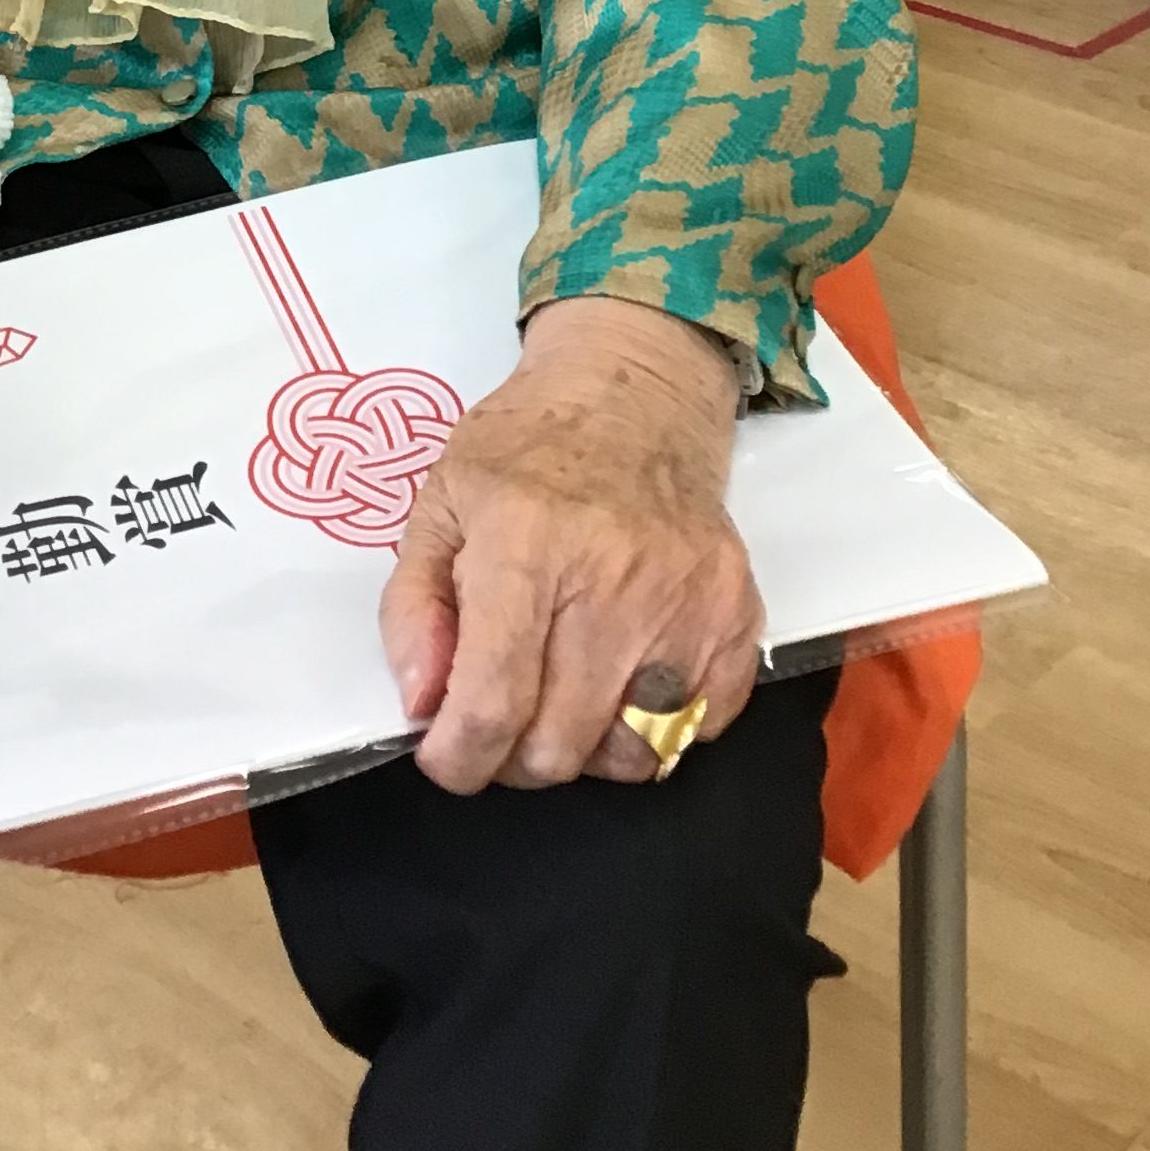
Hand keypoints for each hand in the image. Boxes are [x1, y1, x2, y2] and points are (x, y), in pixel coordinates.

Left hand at [380, 298, 761, 795]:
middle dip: (512, 755)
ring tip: (564, 696)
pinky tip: (626, 679)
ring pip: (632, 754)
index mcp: (524, 546)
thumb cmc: (525, 448)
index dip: (457, 758)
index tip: (445, 754)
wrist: (635, 392)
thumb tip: (422, 704)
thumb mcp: (439, 503)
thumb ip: (412, 607)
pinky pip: (701, 726)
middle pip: (559, 745)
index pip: (493, 704)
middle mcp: (612, 580)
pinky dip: (659, 727)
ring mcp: (686, 602)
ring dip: (586, 748)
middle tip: (502, 714)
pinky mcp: (737, 614)